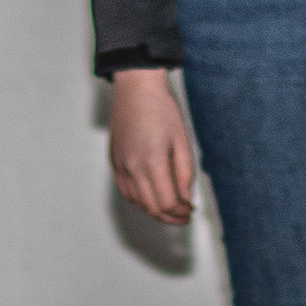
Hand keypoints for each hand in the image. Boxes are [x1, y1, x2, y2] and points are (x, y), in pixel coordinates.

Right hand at [107, 67, 198, 221]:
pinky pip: (126, 191)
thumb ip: (184, 173)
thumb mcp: (182, 140)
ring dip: (155, 211)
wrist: (135, 89)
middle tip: (184, 215)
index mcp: (153, 162)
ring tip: (170, 209)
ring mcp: (121, 166)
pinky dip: (140, 200)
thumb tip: (185, 198)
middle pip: (152, 207)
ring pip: (137, 202)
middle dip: (170, 216)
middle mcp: (133, 168)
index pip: (167, 202)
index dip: (181, 212)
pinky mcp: (115, 162)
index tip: (191, 210)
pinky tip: (152, 198)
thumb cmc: (161, 109)